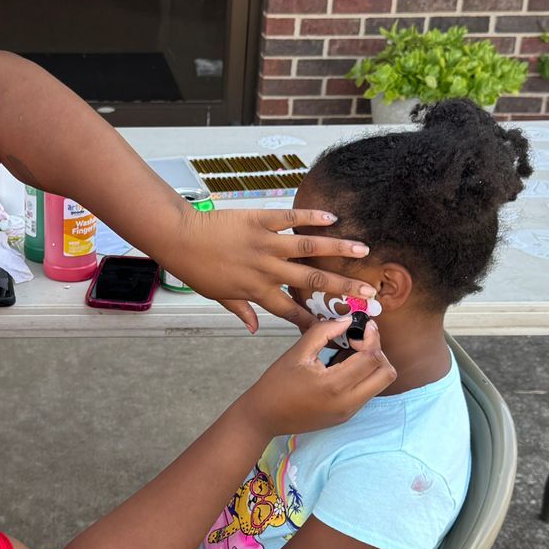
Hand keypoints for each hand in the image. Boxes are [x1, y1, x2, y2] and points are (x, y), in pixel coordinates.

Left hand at [158, 205, 377, 331]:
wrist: (180, 239)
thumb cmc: (197, 269)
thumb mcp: (218, 296)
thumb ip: (241, 311)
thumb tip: (254, 330)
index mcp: (257, 291)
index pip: (291, 311)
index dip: (315, 320)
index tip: (339, 326)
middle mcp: (266, 270)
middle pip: (311, 283)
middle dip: (342, 289)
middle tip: (368, 293)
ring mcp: (265, 244)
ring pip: (308, 249)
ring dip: (337, 249)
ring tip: (363, 251)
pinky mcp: (259, 221)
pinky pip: (289, 219)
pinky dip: (311, 217)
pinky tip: (332, 218)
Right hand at [237, 319, 396, 436]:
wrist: (265, 417)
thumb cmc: (276, 384)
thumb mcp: (297, 352)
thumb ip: (323, 332)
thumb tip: (347, 320)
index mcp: (333, 385)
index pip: (371, 357)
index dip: (372, 337)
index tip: (363, 326)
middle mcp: (346, 402)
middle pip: (386, 374)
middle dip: (379, 352)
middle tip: (361, 341)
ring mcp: (348, 412)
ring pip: (381, 384)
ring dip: (374, 365)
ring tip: (354, 353)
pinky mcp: (346, 416)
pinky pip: (368, 393)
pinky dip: (365, 377)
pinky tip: (347, 367)